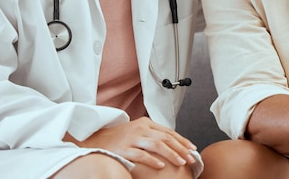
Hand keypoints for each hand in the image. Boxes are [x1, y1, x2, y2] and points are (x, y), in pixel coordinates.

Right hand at [64, 117, 197, 169]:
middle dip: (180, 148)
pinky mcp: (124, 149)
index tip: (192, 149)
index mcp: (146, 123)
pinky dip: (153, 160)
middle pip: (165, 138)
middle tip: (190, 158)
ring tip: (180, 162)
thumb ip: (153, 135)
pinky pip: (141, 155)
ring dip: (171, 154)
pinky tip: (161, 166)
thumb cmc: (120, 138)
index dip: (182, 140)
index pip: (168, 131)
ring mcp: (132, 138)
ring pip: (157, 145)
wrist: (97, 140)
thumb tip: (173, 143)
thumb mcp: (138, 131)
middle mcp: (140, 129)